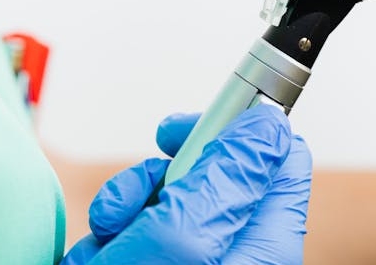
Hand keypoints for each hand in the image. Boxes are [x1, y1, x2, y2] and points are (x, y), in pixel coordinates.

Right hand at [61, 106, 311, 264]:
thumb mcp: (183, 241)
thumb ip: (228, 178)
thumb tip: (267, 124)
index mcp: (265, 247)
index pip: (279, 161)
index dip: (237, 130)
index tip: (189, 128)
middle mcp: (234, 258)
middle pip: (213, 176)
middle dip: (161, 178)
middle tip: (140, 198)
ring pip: (162, 205)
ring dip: (123, 215)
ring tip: (109, 248)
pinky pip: (132, 240)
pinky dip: (106, 248)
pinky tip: (96, 264)